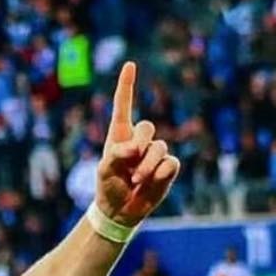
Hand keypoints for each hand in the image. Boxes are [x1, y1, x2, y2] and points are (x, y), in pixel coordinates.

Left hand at [96, 62, 180, 226]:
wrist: (119, 210)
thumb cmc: (107, 186)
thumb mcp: (105, 169)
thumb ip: (117, 155)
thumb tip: (137, 148)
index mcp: (119, 136)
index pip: (123, 107)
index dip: (126, 86)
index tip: (129, 65)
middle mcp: (138, 141)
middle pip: (146, 126)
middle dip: (139, 143)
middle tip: (129, 161)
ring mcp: (155, 153)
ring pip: (159, 147)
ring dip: (146, 166)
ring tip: (135, 180)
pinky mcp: (168, 167)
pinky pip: (170, 163)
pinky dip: (159, 174)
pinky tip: (149, 183)